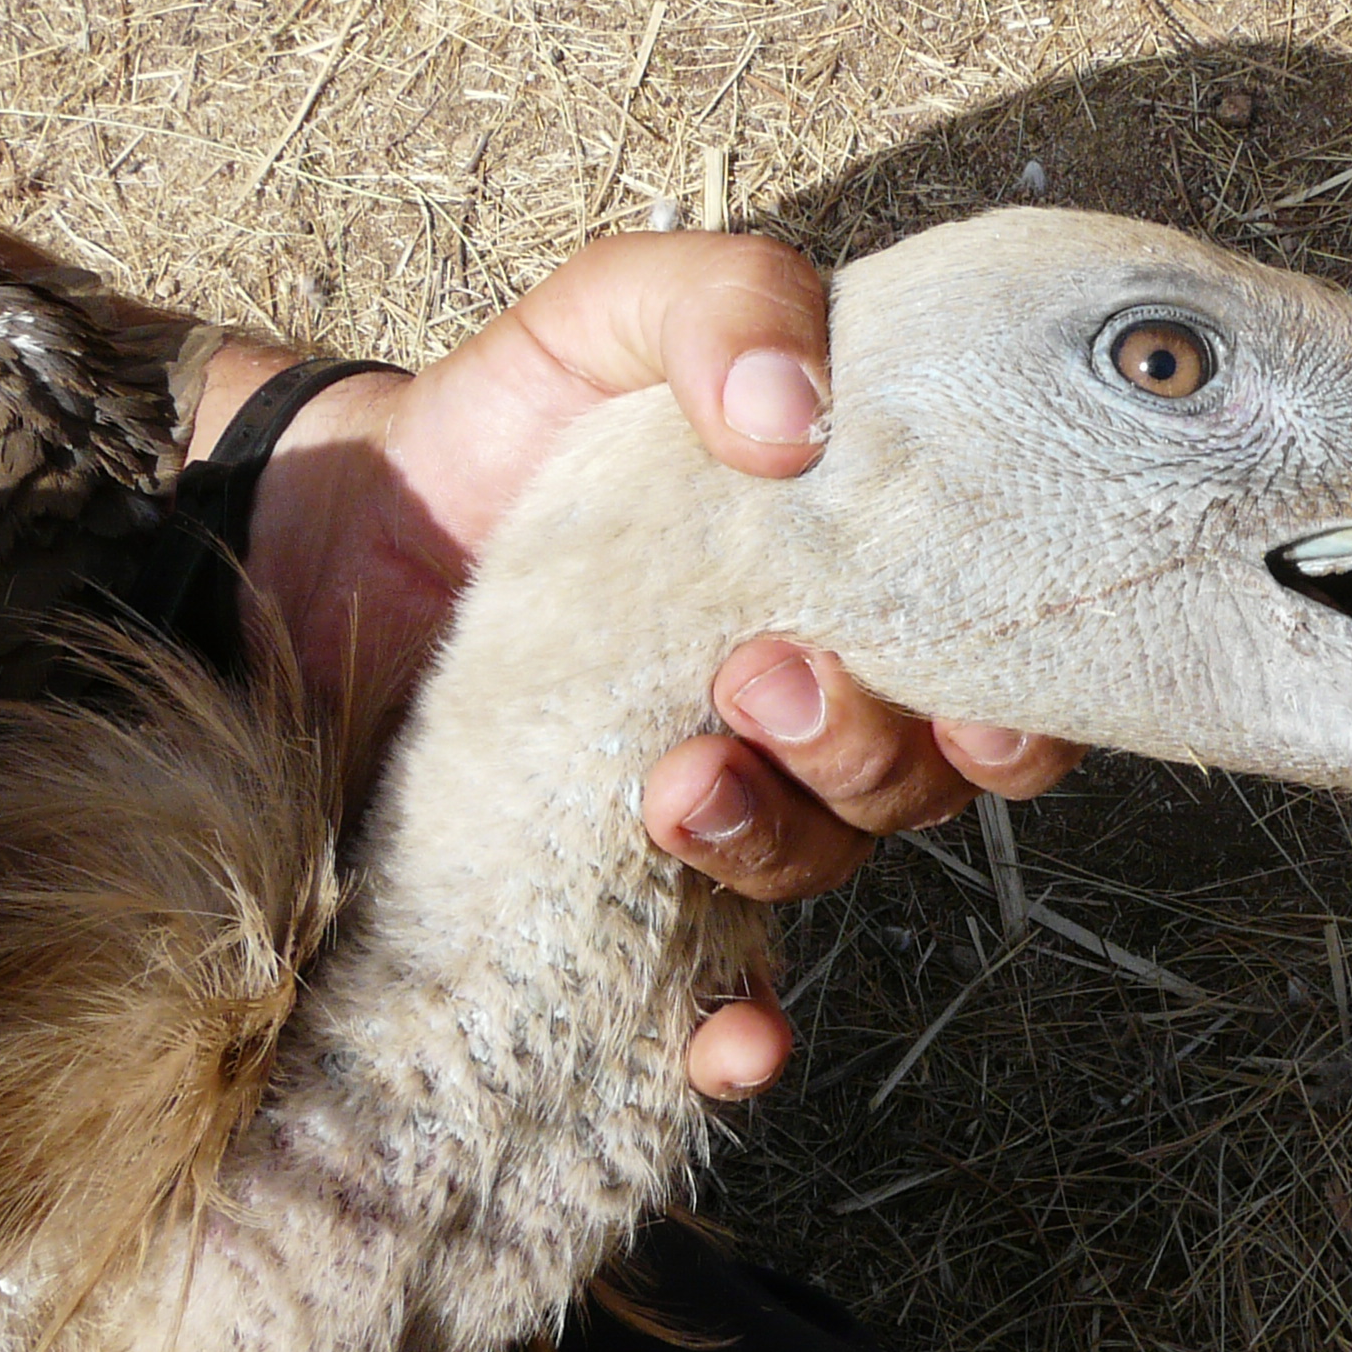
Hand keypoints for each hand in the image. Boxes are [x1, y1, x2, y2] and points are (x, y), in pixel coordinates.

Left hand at [212, 233, 1084, 1097]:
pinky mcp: (614, 892)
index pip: (1000, 667)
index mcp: (850, 577)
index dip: (1026, 708)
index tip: (977, 702)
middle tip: (753, 680)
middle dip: (862, 748)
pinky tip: (735, 1048)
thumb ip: (719, 303)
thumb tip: (798, 415)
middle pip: (916, 778)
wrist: (324, 530)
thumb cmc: (496, 425)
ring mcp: (719, 807)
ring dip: (777, 841)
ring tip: (672, 784)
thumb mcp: (604, 314)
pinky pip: (712, 995)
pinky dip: (743, 1036)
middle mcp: (809, 707)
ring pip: (821, 867)